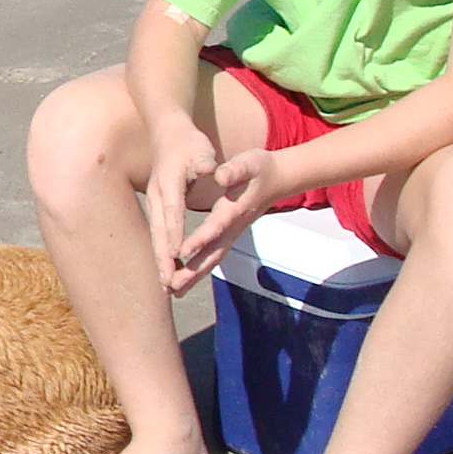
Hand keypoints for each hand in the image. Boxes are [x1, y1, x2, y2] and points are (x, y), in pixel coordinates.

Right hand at [139, 118, 221, 292]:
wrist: (166, 132)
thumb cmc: (188, 142)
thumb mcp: (200, 149)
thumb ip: (205, 161)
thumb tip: (211, 169)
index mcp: (169, 183)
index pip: (173, 212)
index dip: (176, 233)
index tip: (178, 255)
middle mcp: (158, 196)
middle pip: (160, 231)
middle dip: (163, 257)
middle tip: (167, 281)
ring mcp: (154, 202)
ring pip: (157, 235)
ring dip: (160, 260)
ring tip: (166, 284)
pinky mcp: (157, 207)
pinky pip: (159, 233)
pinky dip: (161, 252)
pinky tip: (167, 268)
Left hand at [170, 148, 283, 289]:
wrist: (279, 178)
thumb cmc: (260, 168)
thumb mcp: (249, 162)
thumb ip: (235, 169)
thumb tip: (220, 174)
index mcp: (234, 208)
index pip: (215, 227)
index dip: (199, 239)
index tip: (181, 252)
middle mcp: (233, 226)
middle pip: (213, 252)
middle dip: (193, 270)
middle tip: (173, 286)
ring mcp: (232, 233)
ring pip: (213, 258)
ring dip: (194, 276)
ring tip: (173, 291)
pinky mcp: (230, 235)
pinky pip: (213, 256)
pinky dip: (198, 270)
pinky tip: (183, 281)